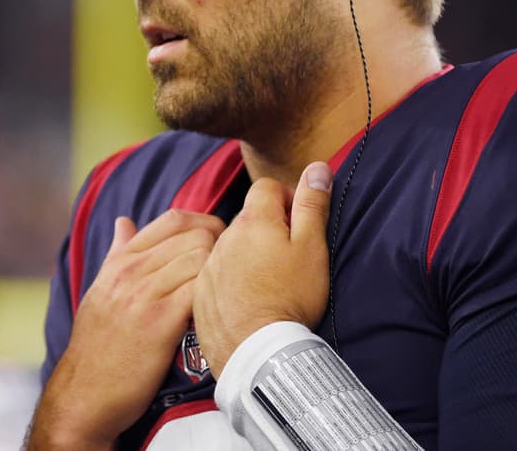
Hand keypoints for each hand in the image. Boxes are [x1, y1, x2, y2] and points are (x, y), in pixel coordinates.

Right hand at [27, 209, 225, 449]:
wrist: (86, 391)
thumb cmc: (97, 344)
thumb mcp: (100, 290)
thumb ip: (117, 254)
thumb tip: (124, 222)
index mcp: (121, 261)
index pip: (173, 220)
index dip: (204, 226)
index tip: (217, 244)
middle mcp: (131, 271)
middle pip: (195, 235)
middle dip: (220, 248)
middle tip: (229, 271)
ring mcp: (145, 294)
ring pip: (201, 257)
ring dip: (220, 272)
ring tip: (225, 292)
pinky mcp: (160, 322)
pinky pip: (200, 290)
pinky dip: (214, 295)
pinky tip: (217, 311)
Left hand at [191, 162, 332, 377]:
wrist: (257, 349)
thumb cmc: (291, 296)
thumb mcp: (312, 248)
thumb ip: (311, 205)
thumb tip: (317, 167)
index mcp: (254, 221)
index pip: (266, 188)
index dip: (286, 200)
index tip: (299, 225)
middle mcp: (225, 237)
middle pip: (248, 218)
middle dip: (268, 228)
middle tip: (288, 259)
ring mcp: (209, 265)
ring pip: (231, 246)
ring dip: (248, 254)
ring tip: (269, 283)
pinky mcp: (200, 292)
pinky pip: (216, 274)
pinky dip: (231, 280)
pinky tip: (248, 301)